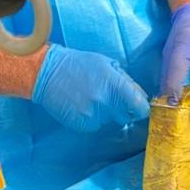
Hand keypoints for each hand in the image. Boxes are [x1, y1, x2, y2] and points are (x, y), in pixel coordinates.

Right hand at [32, 45, 149, 131]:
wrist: (47, 73)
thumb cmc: (80, 64)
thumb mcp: (107, 64)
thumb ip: (126, 80)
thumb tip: (141, 96)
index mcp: (115, 85)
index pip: (139, 107)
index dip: (141, 109)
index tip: (138, 108)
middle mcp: (105, 102)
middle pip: (125, 117)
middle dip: (121, 109)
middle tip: (107, 98)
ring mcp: (92, 115)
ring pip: (108, 121)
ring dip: (103, 113)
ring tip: (89, 98)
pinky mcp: (80, 124)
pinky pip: (93, 126)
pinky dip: (90, 119)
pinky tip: (80, 105)